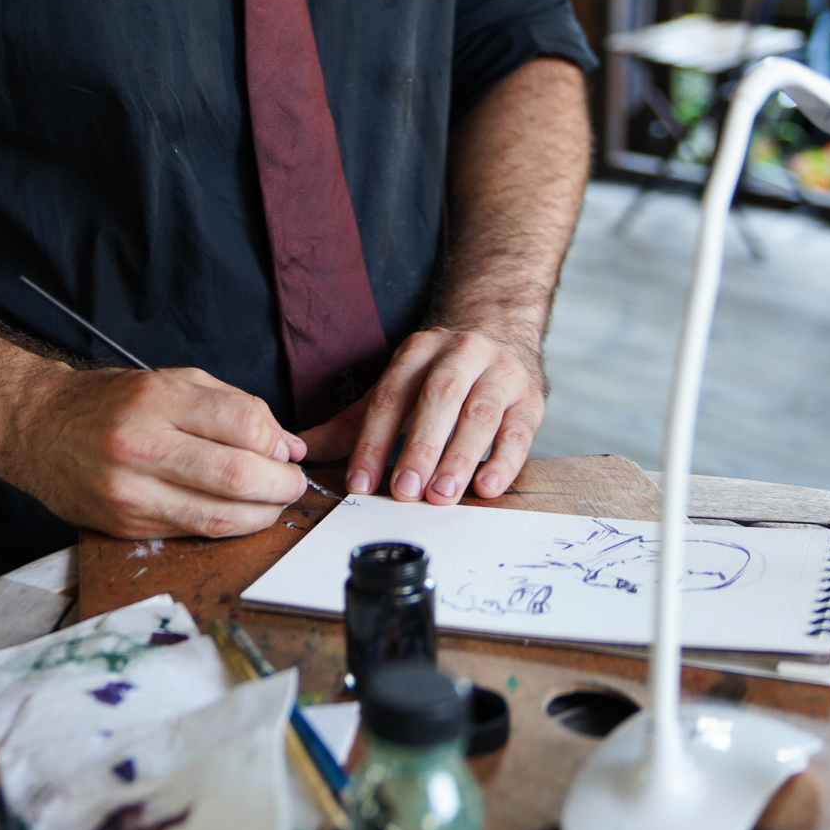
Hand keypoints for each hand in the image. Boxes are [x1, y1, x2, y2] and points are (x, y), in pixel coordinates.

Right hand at [24, 364, 308, 539]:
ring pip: (219, 518)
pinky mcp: (126, 526)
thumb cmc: (109, 401)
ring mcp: (131, 493)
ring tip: (274, 503)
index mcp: (155, 400)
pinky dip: (227, 527)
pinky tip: (239, 514)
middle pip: (236, 477)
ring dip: (262, 515)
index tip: (287, 449)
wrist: (37, 429)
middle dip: (281, 486)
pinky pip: (193, 533)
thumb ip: (232, 406)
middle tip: (295, 484)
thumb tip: (287, 445)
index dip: (277, 441)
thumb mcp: (170, 381)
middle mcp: (141, 447)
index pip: (241, 424)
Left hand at [300, 326, 546, 504]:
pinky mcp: (531, 397)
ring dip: (460, 456)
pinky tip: (487, 487)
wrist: (503, 335)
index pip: (391, 396)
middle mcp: (462, 352)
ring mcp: (501, 372)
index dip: (373, 440)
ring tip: (442, 494)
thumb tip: (299, 449)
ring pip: (480, 413)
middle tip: (404, 490)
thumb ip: (351, 423)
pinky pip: (519, 431)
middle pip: (438, 398)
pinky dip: (504, 461)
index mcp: (419, 350)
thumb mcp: (396, 389)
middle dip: (419, 446)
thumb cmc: (440, 377)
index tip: (359, 482)